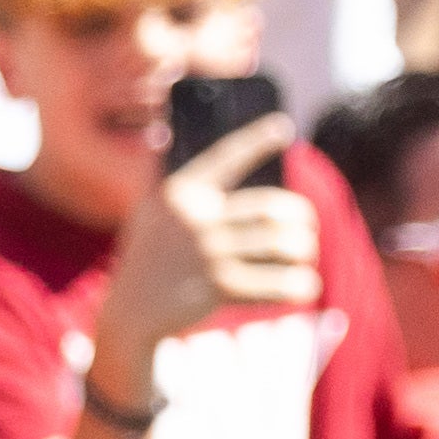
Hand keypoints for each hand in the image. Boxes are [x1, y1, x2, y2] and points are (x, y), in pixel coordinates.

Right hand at [98, 115, 318, 353]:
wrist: (131, 312)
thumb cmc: (148, 257)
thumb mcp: (149, 212)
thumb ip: (163, 178)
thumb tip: (164, 133)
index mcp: (181, 193)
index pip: (226, 157)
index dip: (256, 140)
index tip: (283, 127)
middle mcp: (196, 219)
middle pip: (271, 208)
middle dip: (301, 217)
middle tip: (308, 226)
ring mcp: (208, 253)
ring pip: (281, 243)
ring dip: (303, 250)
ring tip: (306, 254)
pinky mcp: (220, 287)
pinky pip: (276, 282)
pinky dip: (299, 285)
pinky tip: (306, 286)